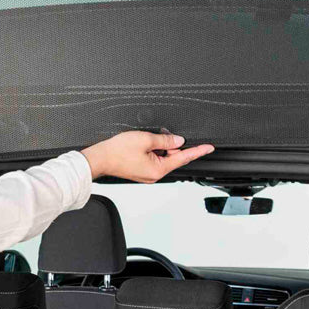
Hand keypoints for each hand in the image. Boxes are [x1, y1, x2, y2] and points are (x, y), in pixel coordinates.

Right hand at [80, 131, 214, 181]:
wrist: (100, 158)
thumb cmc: (117, 151)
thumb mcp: (145, 139)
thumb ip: (165, 140)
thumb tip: (178, 141)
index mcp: (158, 169)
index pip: (184, 158)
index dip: (198, 151)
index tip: (209, 148)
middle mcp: (154, 175)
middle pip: (172, 157)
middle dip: (171, 145)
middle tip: (162, 134)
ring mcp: (147, 174)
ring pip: (162, 157)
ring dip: (160, 147)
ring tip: (147, 140)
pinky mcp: (140, 171)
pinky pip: (153, 159)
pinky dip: (153, 151)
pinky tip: (144, 144)